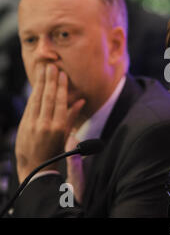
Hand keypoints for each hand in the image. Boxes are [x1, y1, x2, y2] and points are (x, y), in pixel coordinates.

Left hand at [15, 63, 84, 182]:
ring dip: (40, 83)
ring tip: (42, 70)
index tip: (62, 74)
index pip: (59, 101)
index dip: (60, 87)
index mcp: (58, 127)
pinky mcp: (23, 125)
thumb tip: (80, 101)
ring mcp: (33, 125)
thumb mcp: (66, 136)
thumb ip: (72, 116)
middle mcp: (45, 124)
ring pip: (37, 99)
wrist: (35, 168)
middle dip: (50, 80)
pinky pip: (29, 106)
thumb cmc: (54, 152)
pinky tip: (36, 85)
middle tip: (51, 66)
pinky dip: (33, 94)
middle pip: (47, 97)